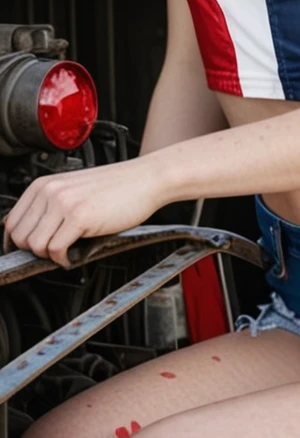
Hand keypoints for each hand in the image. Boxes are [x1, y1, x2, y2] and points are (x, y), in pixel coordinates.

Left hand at [1, 157, 164, 268]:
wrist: (147, 178)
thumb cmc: (117, 186)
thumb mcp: (74, 190)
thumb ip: (50, 206)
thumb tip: (31, 236)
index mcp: (45, 183)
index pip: (11, 222)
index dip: (18, 244)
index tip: (30, 253)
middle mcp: (50, 190)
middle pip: (20, 237)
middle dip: (35, 251)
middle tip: (55, 251)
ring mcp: (64, 203)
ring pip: (35, 247)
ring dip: (50, 256)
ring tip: (69, 250)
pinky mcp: (80, 216)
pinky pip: (56, 251)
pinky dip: (65, 259)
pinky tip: (77, 253)